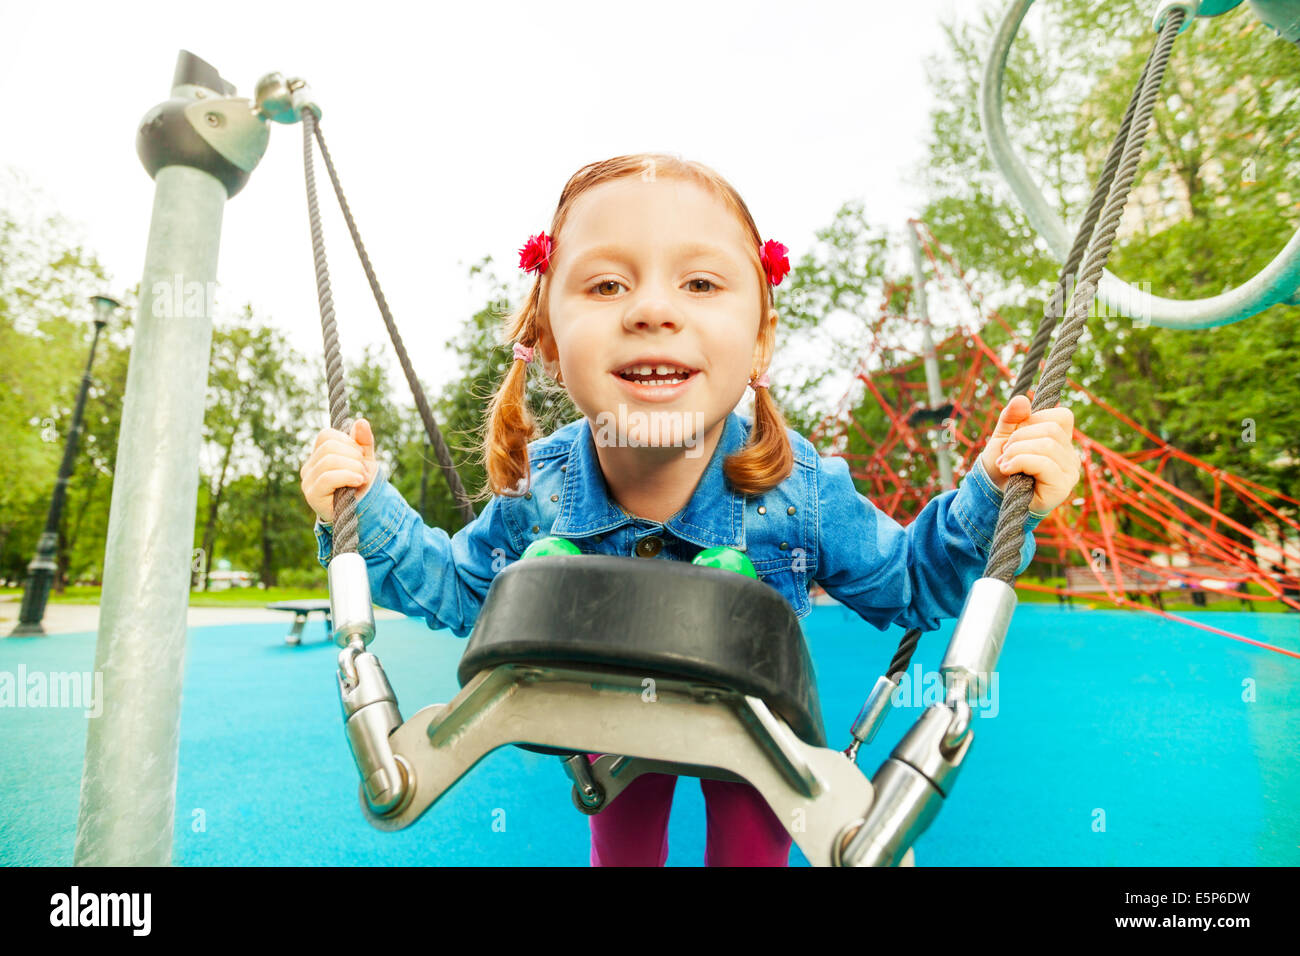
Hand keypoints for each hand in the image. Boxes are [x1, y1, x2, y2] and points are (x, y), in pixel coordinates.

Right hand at [299, 418, 378, 523]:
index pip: (327, 435)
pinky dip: (347, 476)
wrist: (364, 510)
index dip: (348, 442)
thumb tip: (361, 422)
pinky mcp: (312, 495)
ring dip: (354, 467)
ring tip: (362, 478)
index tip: (361, 456)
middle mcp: (309, 467)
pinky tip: (358, 481)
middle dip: (354, 456)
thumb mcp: (365, 459)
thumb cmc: (361, 483)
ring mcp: (308, 481)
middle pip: (329, 447)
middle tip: (364, 470)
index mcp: (318, 455)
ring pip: (329, 461)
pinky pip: (327, 478)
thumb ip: (363, 441)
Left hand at [979, 395, 1079, 515]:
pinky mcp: (1062, 487)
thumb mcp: (1003, 437)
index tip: (1014, 436)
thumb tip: (1021, 400)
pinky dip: (1020, 462)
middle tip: (1004, 453)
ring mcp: (1070, 472)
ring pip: (1047, 445)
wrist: (993, 498)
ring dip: (1017, 451)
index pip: (1061, 416)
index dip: (1033, 420)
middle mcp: (1071, 455)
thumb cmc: (1002, 467)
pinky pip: (1045, 463)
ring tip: (1005, 463)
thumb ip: (1010, 418)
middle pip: (1051, 430)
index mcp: (1062, 440)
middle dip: (1019, 438)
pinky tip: (1008, 469)